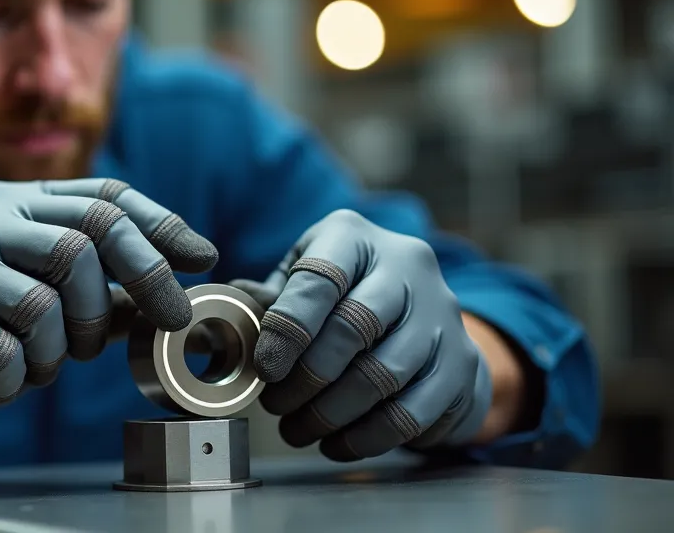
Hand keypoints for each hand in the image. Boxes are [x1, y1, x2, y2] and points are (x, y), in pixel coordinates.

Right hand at [0, 178, 218, 461]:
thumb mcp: (56, 313)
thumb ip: (107, 293)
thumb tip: (184, 281)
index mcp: (13, 203)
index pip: (101, 196)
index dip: (159, 226)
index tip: (204, 260)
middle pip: (83, 238)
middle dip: (133, 290)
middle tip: (160, 327)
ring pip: (44, 300)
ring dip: (59, 350)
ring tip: (38, 364)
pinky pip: (2, 348)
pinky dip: (13, 379)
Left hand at [230, 209, 491, 460]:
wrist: (426, 316)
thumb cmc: (345, 294)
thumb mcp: (304, 277)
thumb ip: (268, 299)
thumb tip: (220, 323)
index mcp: (354, 237)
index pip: (319, 278)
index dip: (287, 328)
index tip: (264, 368)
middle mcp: (407, 266)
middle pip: (354, 327)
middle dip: (306, 377)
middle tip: (275, 405)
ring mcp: (441, 314)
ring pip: (383, 375)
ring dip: (330, 413)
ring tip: (297, 429)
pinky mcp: (461, 363)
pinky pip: (412, 413)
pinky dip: (366, 438)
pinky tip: (336, 444)